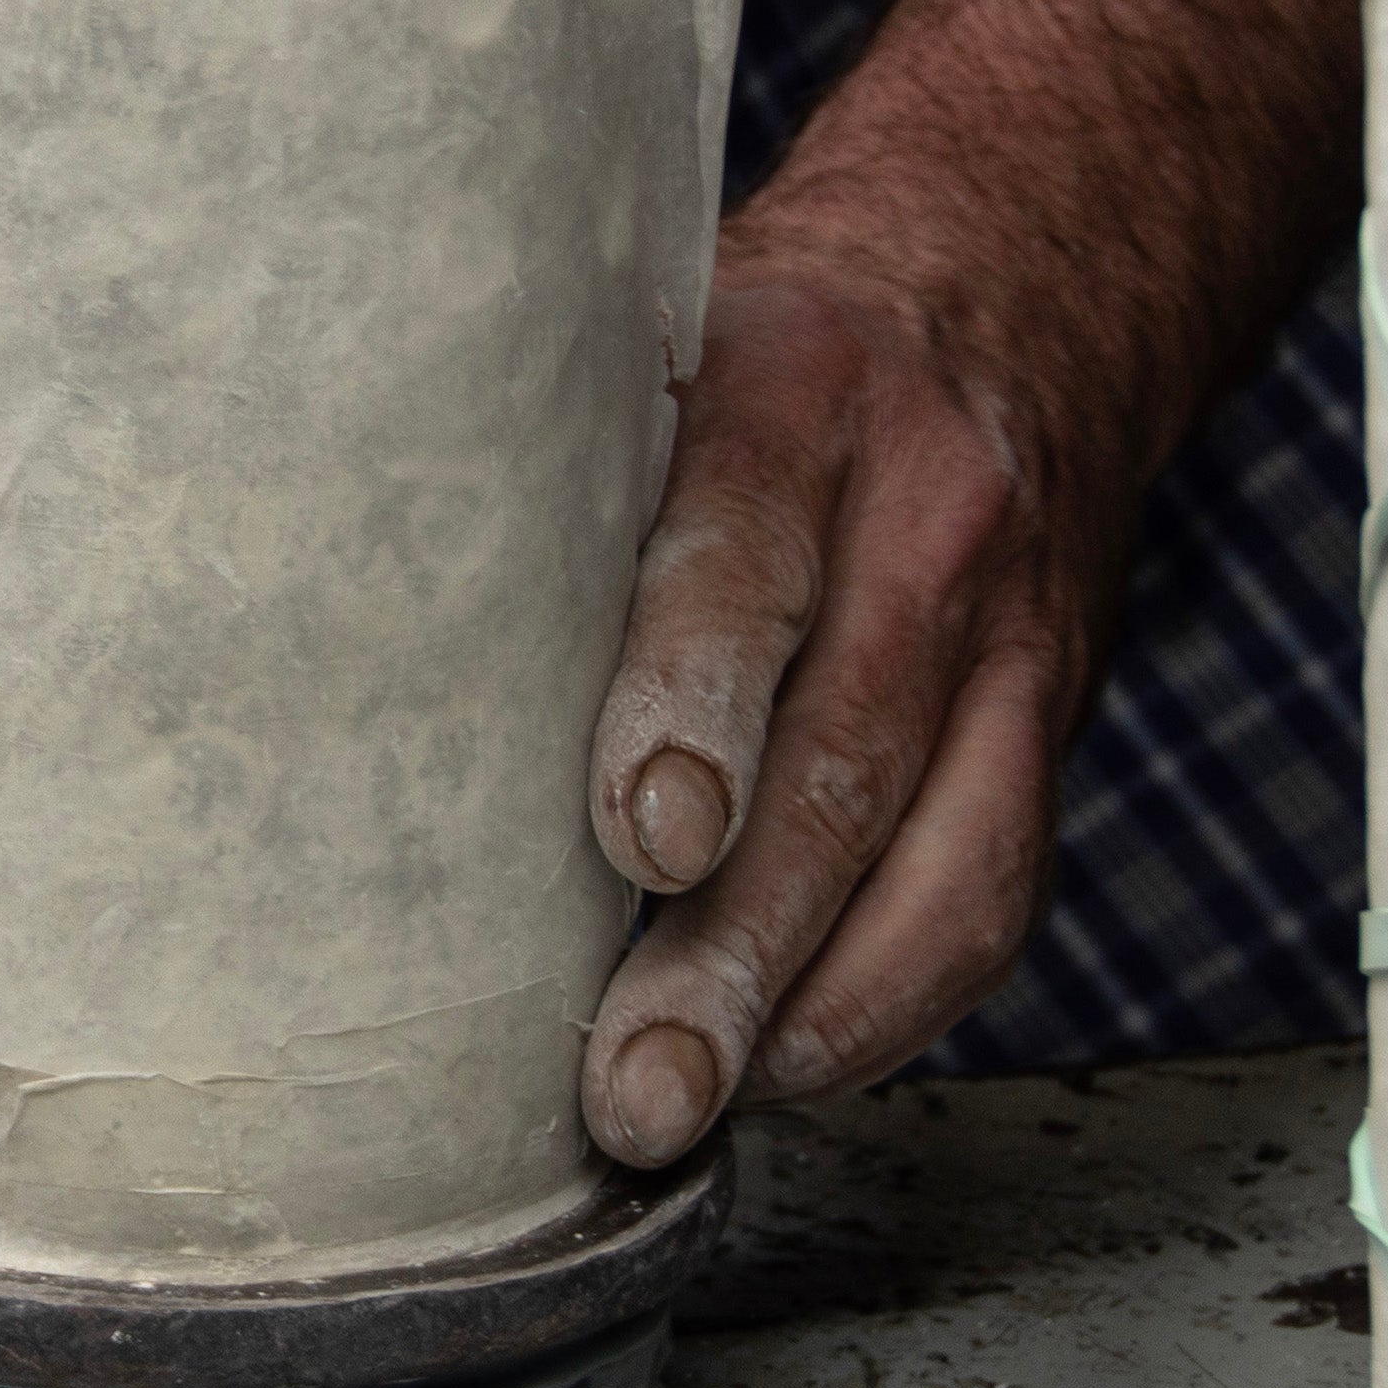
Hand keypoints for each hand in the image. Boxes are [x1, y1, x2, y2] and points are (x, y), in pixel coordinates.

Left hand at [577, 0, 1359, 1164]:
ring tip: (691, 1110)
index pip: (745, 554)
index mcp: (796, 388)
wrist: (1022, 276)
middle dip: (735, 943)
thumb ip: (546, 464)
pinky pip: (992, 894)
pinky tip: (782, 1068)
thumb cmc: (761, 342)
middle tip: (633, 1080)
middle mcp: (927, 514)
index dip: (693, 700)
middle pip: (844, 750)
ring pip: (941, 856)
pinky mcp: (1052, 723)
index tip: (638, 835)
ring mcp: (1014, 631)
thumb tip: (335, 635)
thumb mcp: (650, 333)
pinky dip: (887, 1006)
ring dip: (811, 1014)